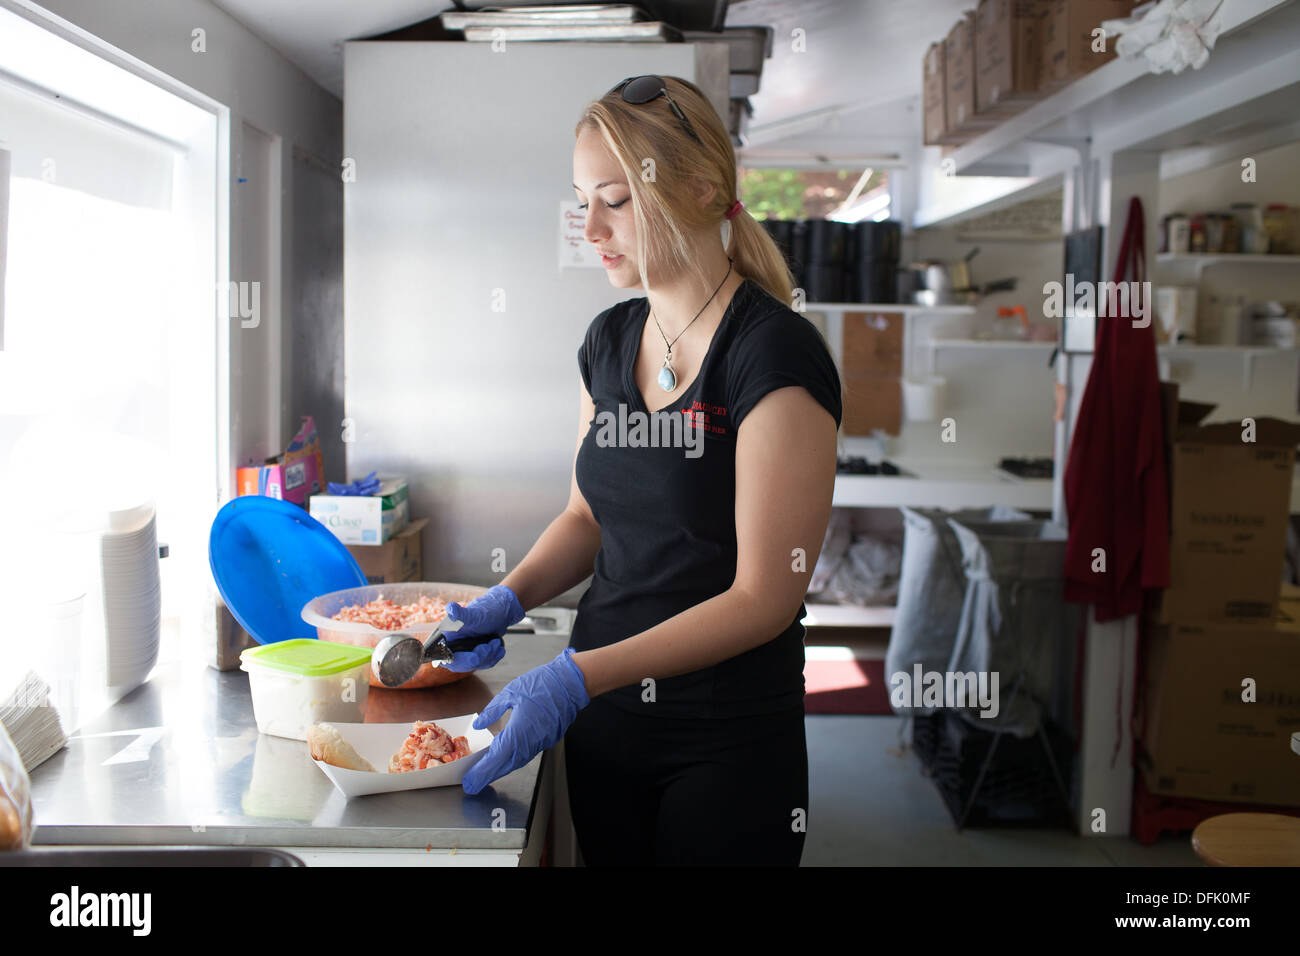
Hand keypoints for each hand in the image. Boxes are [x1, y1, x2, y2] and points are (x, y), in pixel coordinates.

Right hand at [440, 585, 524, 673]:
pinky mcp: (473, 654)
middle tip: (490, 645)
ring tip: (496, 642)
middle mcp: (452, 646)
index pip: (446, 659)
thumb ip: (461, 614)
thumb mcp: (474, 614)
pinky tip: (498, 648)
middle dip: (480, 657)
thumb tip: (450, 608)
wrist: (500, 612)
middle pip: (462, 665)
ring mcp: (463, 651)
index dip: (462, 661)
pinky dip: (493, 657)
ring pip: (475, 665)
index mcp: (446, 637)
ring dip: (489, 656)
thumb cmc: (485, 610)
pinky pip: (483, 664)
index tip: (476, 657)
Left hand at [461, 648, 589, 794]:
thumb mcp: (510, 693)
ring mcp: (540, 743)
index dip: (481, 772)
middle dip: (487, 777)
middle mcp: (530, 743)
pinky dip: (512, 761)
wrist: (570, 683)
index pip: (496, 758)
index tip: (469, 782)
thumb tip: (480, 723)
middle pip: (505, 766)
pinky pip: (526, 755)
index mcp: (518, 732)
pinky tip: (505, 759)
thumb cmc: (542, 684)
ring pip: (516, 762)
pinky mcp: (548, 740)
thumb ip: (492, 711)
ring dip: (500, 770)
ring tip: (485, 774)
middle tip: (472, 785)